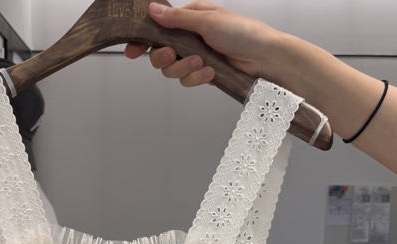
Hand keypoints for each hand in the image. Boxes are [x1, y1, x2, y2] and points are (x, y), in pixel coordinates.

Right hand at [125, 2, 275, 85]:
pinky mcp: (204, 73)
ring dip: (185, 69)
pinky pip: (188, 80)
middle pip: (160, 53)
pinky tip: (210, 73)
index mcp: (190, 18)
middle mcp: (191, 37)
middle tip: (175, 55)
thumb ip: (176, 20)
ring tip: (203, 64)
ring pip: (173, 69)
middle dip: (166, 58)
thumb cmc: (243, 32)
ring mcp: (197, 56)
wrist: (264, 58)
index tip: (132, 50)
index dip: (143, 40)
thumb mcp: (206, 21)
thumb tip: (152, 11)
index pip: (158, 28)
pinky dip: (196, 78)